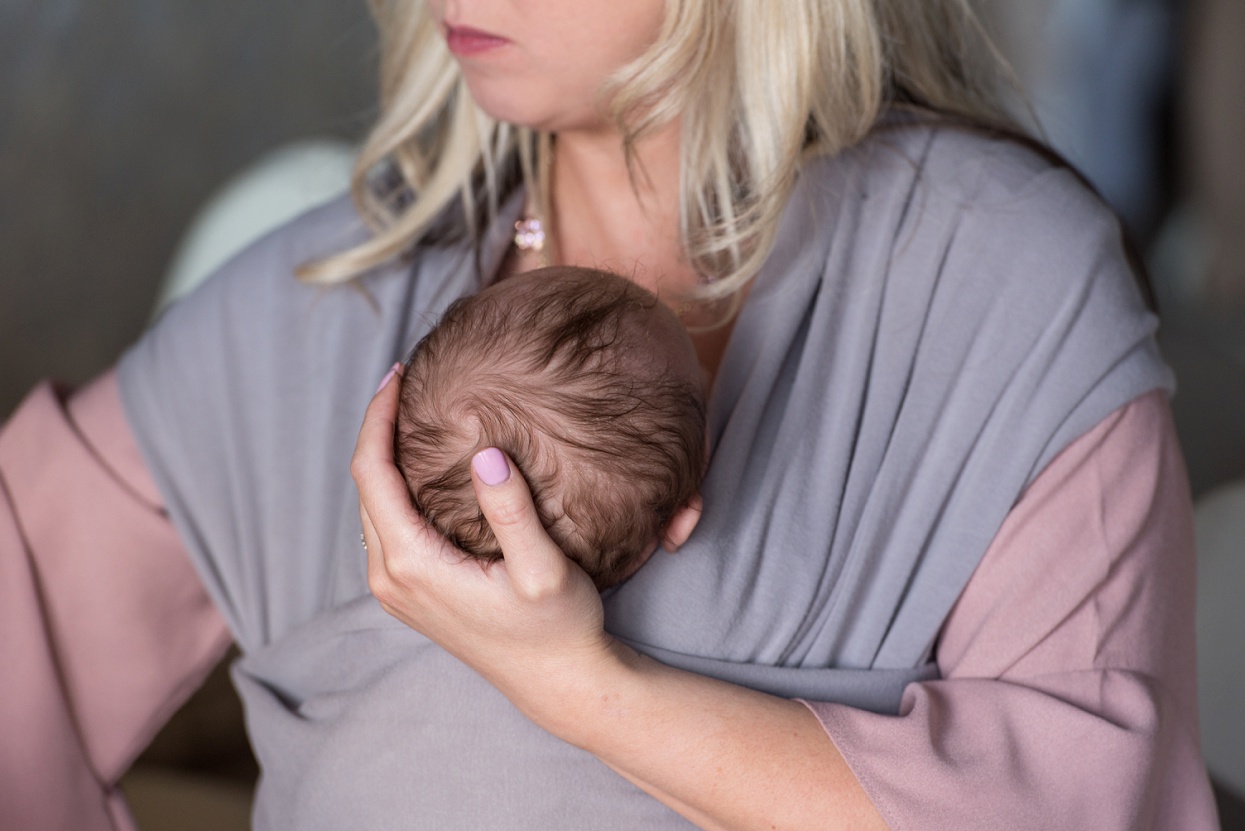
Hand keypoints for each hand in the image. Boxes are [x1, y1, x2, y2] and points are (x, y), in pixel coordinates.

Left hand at [351, 366, 617, 728]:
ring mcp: (396, 590)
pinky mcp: (412, 594)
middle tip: (405, 379)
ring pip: (372, 506)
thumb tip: (484, 453)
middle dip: (376, 428)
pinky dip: (393, 485)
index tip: (399, 374)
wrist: (558, 684)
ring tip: (409, 412)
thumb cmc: (558, 627)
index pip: (372, 474)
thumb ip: (512, 511)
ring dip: (383, 456)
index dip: (377, 417)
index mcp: (413, 566)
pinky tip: (421, 464)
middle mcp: (391, 579)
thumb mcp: (544, 569)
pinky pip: (386, 526)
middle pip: (363, 485)